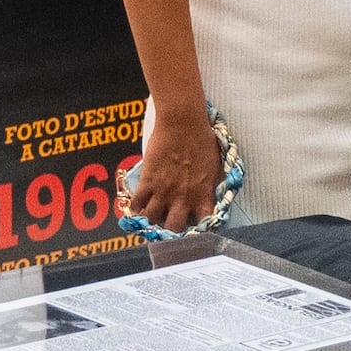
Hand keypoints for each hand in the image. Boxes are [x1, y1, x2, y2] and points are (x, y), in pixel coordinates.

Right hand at [129, 103, 226, 229]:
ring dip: (152, 218)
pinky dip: (136, 208)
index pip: (203, 223)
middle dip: (171, 228)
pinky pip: (137, 204)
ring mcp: (164, 191)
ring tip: (152, 214)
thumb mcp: (214, 165)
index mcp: (203, 193)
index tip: (193, 225)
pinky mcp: (148, 182)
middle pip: (174, 228)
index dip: (198, 228)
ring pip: (153, 219)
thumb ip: (209, 184)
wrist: (182, 122)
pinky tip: (138, 205)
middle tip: (169, 222)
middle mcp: (184, 197)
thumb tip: (207, 193)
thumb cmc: (202, 138)